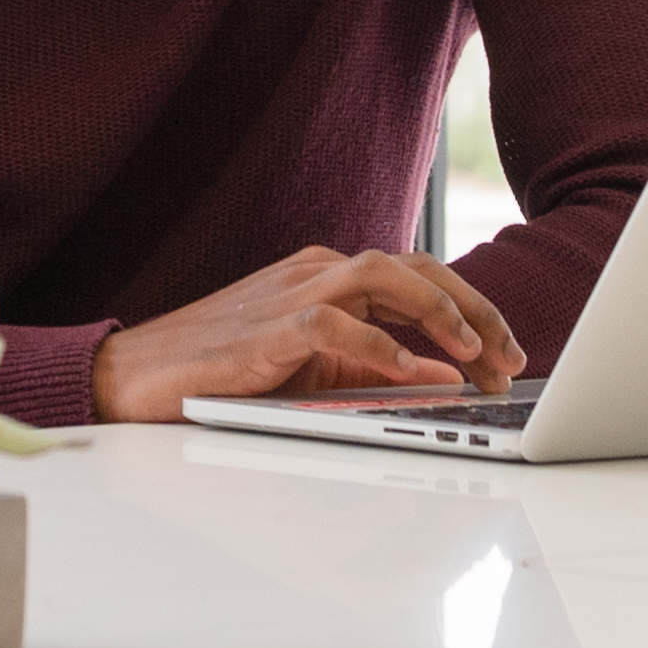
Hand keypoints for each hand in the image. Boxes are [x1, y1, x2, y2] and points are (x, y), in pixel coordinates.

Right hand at [90, 251, 522, 423]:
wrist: (136, 374)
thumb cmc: (221, 373)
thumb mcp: (313, 371)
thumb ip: (373, 368)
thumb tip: (442, 380)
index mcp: (330, 275)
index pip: (421, 276)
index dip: (475, 311)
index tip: (508, 355)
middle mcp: (318, 270)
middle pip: (417, 268)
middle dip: (475, 310)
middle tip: (510, 358)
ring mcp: (293, 291)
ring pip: (386, 277)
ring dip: (440, 314)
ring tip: (473, 355)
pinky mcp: (269, 326)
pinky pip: (336, 323)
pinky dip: (381, 346)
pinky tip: (414, 370)